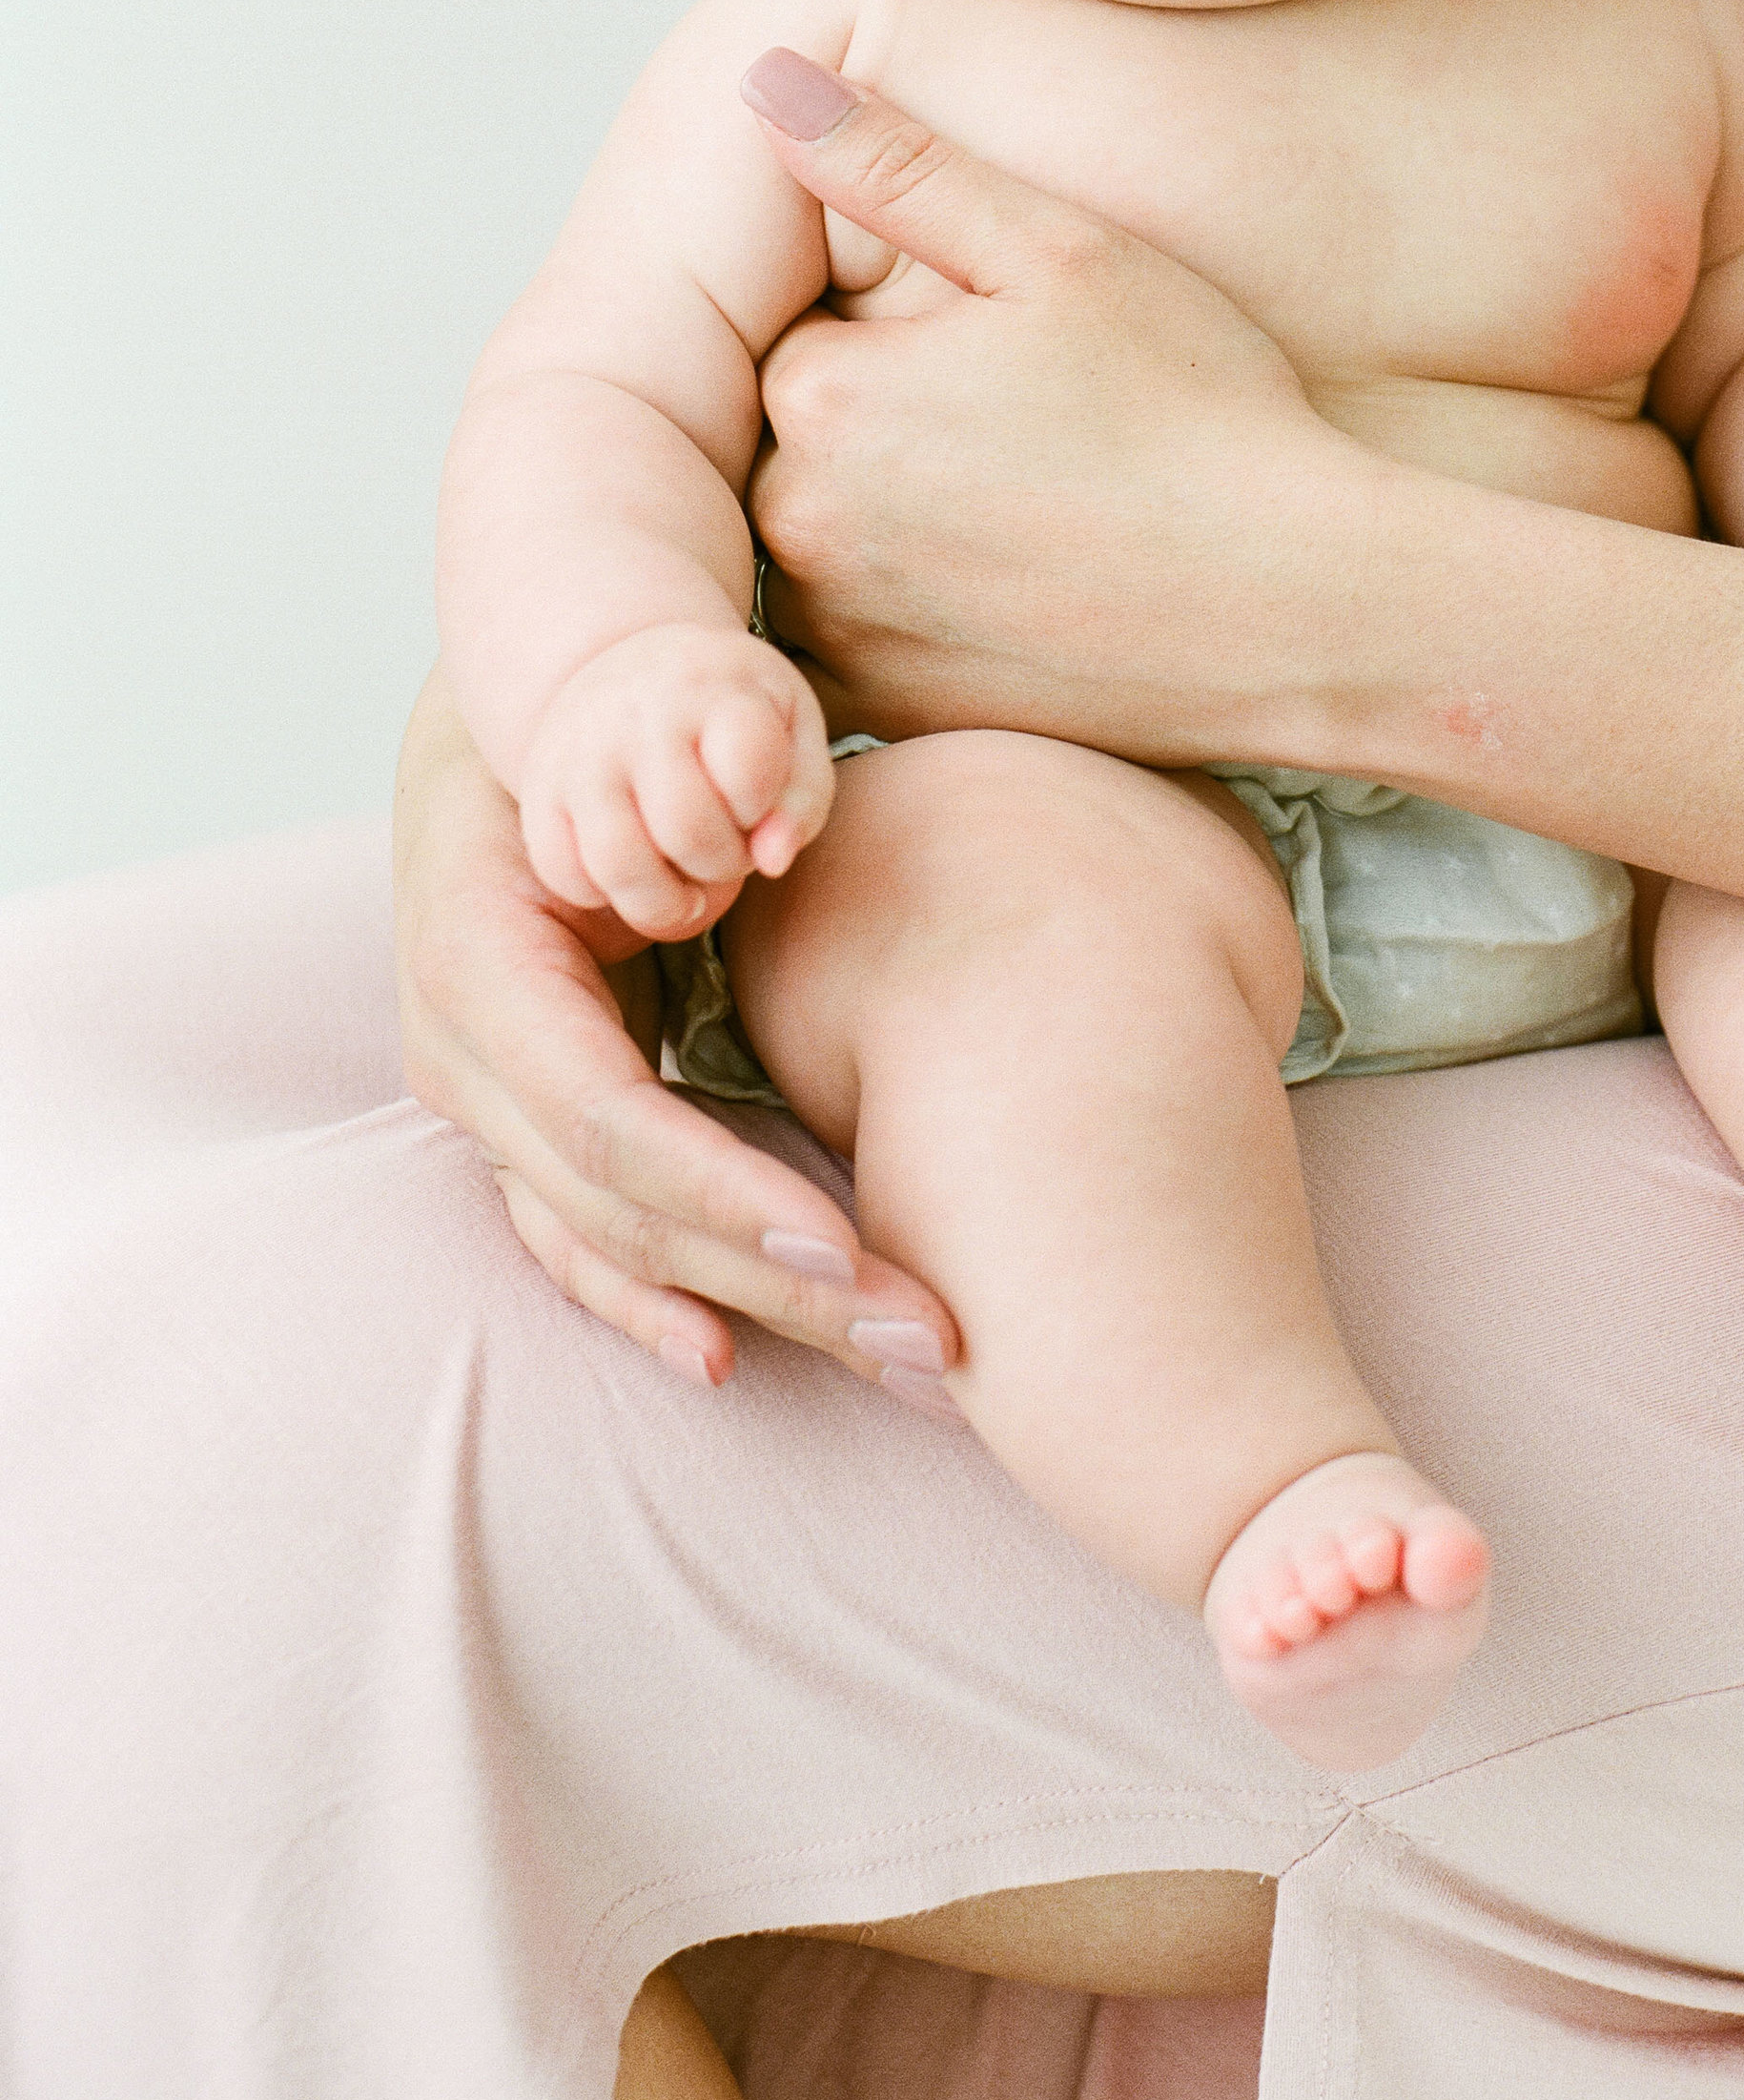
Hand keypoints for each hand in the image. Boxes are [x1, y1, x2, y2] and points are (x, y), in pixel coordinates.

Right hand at [397, 667, 959, 1396]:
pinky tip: (727, 1358)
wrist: (508, 748)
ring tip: (893, 1359)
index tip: (847, 1247)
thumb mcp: (621, 765)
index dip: (724, 1194)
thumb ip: (685, 837)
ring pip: (612, 1245)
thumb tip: (773, 866)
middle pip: (623, 1209)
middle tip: (924, 1340)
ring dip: (755, 1310)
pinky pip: (578, 1244)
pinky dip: (652, 1304)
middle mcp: (463, 1055)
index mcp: (477, 965)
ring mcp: (481, 1106)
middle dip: (776, 1280)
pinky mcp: (515, 1135)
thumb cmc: (591, 741)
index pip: (610, 1122)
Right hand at [519, 621, 833, 939]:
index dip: (761, 810)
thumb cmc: (731, 713)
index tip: (754, 799)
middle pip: (688, 833)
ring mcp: (579, 753)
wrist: (636, 668)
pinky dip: (603, 895)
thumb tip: (771, 863)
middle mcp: (637, 715)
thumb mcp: (792, 732)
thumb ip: (800, 801)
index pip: (747, 777)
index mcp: (713, 687)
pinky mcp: (539, 790)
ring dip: (666, 902)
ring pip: (619, 866)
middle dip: (722, 864)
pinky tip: (635, 867)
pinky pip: (562, 874)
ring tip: (686, 888)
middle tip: (725, 849)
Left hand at [737, 51, 1361, 751]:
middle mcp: (802, 527)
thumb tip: (763, 81)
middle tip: (1038, 442)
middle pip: (804, 447)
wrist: (1301, 609)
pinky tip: (1018, 594)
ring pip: (824, 547)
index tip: (1011, 363)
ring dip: (894, 528)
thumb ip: (897, 166)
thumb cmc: (1201, 418)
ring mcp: (843, 635)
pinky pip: (852, 651)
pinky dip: (914, 621)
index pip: (809, 340)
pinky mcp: (891, 715)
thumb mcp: (1063, 254)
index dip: (910, 341)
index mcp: (827, 397)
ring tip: (1034, 517)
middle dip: (892, 433)